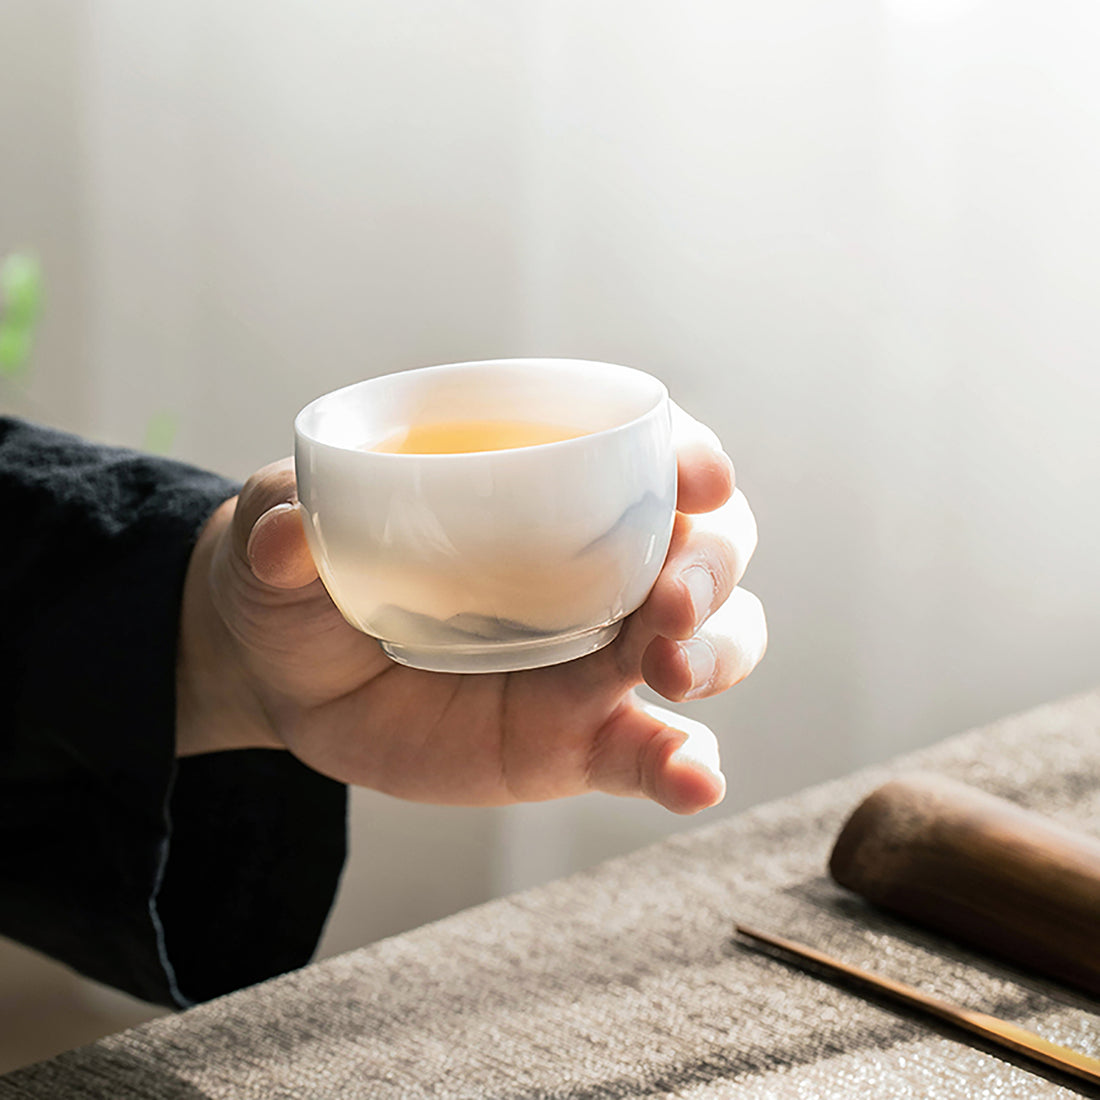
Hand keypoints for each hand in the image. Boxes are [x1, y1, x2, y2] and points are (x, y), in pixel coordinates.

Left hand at [176, 408, 765, 813]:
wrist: (295, 680)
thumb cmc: (310, 577)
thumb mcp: (281, 537)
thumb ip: (280, 523)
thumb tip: (287, 532)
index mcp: (544, 489)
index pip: (647, 457)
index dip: (690, 458)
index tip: (695, 476)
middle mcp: (596, 567)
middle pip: (709, 549)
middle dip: (712, 566)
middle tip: (671, 600)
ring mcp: (598, 657)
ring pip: (710, 642)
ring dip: (716, 652)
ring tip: (672, 671)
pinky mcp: (582, 738)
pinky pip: (653, 752)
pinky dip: (688, 769)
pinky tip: (694, 785)